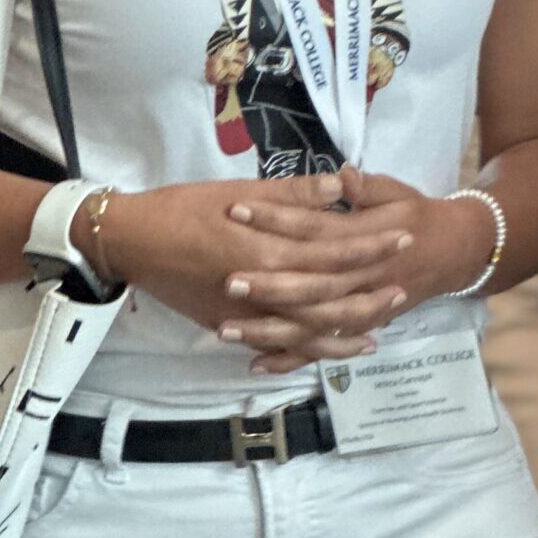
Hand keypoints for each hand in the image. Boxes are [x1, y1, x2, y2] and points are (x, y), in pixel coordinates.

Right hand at [100, 171, 409, 353]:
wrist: (134, 241)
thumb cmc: (186, 206)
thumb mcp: (241, 189)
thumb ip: (294, 193)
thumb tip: (341, 186)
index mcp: (267, 246)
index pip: (332, 249)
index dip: (370, 245)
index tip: (403, 235)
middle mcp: (260, 287)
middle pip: (327, 298)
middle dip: (368, 293)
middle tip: (403, 287)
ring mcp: (244, 313)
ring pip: (305, 331)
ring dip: (343, 332)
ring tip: (378, 330)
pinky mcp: (230, 326)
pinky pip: (276, 345)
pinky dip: (304, 351)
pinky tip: (326, 350)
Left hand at [216, 173, 495, 374]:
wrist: (454, 251)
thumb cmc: (418, 214)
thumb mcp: (396, 191)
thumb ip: (366, 187)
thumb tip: (341, 175)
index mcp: (366, 238)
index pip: (315, 228)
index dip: (277, 219)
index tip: (237, 210)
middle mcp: (363, 278)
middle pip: (311, 284)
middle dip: (268, 285)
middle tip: (228, 281)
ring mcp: (362, 308)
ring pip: (313, 324)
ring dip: (269, 328)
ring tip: (225, 327)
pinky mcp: (359, 327)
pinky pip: (323, 348)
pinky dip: (291, 358)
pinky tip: (255, 363)